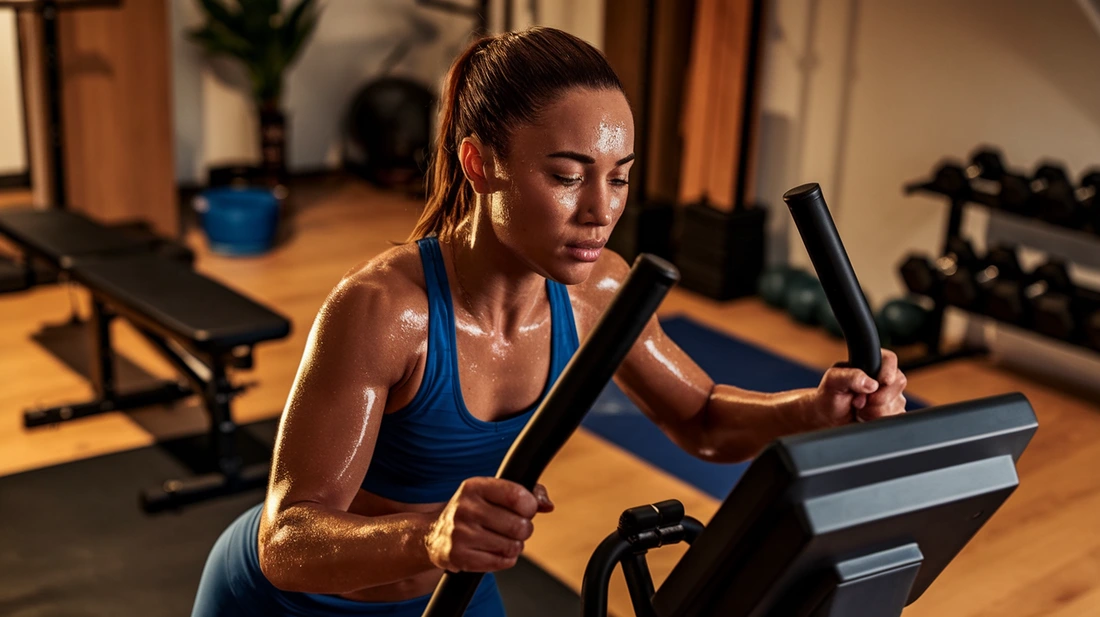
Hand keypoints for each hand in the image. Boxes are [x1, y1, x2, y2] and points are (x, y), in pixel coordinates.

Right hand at [425, 477, 553, 572]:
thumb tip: (547, 505)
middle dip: (524, 529)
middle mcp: (465, 508)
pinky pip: (500, 562)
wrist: (433, 534)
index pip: (517, 496)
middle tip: (515, 528)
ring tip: (503, 540)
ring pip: (512, 546)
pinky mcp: (458, 556)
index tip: (526, 510)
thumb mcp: (492, 493)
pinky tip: (496, 551)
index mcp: (475, 486)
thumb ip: (527, 492)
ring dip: (514, 546)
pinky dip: (505, 559)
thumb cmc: (473, 511)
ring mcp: (460, 533)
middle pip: (519, 525)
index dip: (530, 507)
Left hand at [813, 349, 907, 425]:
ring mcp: (891, 395)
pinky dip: (879, 420)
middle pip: (897, 382)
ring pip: (897, 403)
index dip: (887, 372)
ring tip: (859, 408)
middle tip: (858, 401)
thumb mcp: (832, 381)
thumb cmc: (830, 396)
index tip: (877, 384)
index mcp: (870, 363)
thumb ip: (850, 377)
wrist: (829, 418)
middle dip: (877, 397)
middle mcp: (883, 378)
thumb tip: (872, 384)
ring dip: (875, 411)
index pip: (889, 360)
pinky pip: (897, 417)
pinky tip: (867, 417)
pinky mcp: (894, 412)